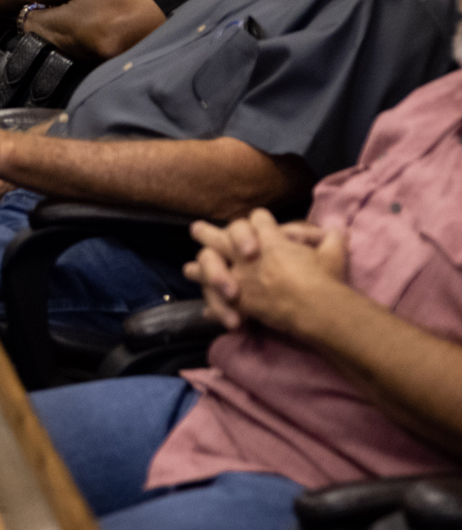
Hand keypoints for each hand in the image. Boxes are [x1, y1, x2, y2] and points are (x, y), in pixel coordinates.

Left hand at [184, 208, 346, 335]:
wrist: (315, 307)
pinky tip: (206, 311)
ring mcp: (240, 276)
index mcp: (270, 239)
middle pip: (221, 236)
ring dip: (200, 268)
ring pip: (210, 265)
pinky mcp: (239, 300)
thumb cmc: (325, 278)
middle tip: (196, 229)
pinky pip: (219, 300)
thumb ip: (333, 239)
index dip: (259, 220)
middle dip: (208, 232)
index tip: (257, 221)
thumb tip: (340, 228)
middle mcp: (248, 254)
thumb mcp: (333, 254)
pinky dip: (214, 307)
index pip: (258, 219)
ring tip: (188, 269)